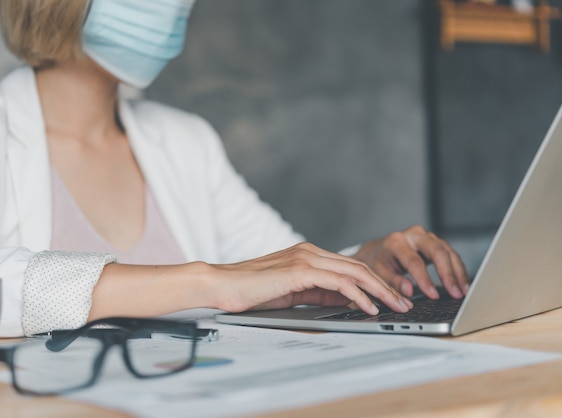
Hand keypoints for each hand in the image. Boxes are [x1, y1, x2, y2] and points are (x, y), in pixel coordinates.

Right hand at [211, 242, 412, 315]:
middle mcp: (309, 252)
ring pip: (354, 272)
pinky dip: (358, 295)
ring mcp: (305, 258)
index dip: (375, 283)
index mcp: (307, 255)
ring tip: (395, 306)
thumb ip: (319, 294)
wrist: (222, 286)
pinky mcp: (299, 270)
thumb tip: (348, 301)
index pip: (351, 267)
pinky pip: (338, 283)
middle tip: (403, 303)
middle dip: (385, 286)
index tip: (391, 298)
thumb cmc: (251, 292)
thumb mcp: (293, 294)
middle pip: (358, 267)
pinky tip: (369, 307)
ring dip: (379, 291)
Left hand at [352, 225, 469, 299]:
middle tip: (456, 293)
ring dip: (458, 272)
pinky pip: (450, 254)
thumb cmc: (377, 263)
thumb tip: (409, 292)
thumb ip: (393, 282)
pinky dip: (458, 270)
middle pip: (437, 251)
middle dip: (448, 274)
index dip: (425, 279)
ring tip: (463, 292)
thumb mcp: (378, 273)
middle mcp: (413, 235)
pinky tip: (463, 284)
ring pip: (448, 251)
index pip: (414, 261)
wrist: (378, 251)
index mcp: (396, 242)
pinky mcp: (435, 243)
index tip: (433, 295)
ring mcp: (426, 237)